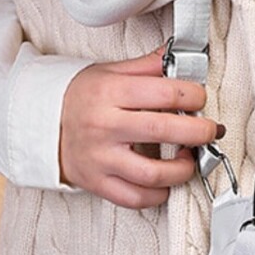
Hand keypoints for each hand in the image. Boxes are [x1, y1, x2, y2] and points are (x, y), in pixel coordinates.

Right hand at [59, 44, 224, 208]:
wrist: (43, 124)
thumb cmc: (81, 97)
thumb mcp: (110, 72)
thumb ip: (147, 66)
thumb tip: (180, 56)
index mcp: (109, 93)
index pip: (163, 93)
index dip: (193, 96)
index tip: (200, 99)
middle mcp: (104, 126)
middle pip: (162, 131)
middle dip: (198, 132)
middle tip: (211, 130)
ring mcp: (101, 158)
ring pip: (152, 173)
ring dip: (183, 169)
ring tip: (189, 158)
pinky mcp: (98, 183)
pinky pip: (136, 198)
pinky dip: (159, 194)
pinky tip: (167, 181)